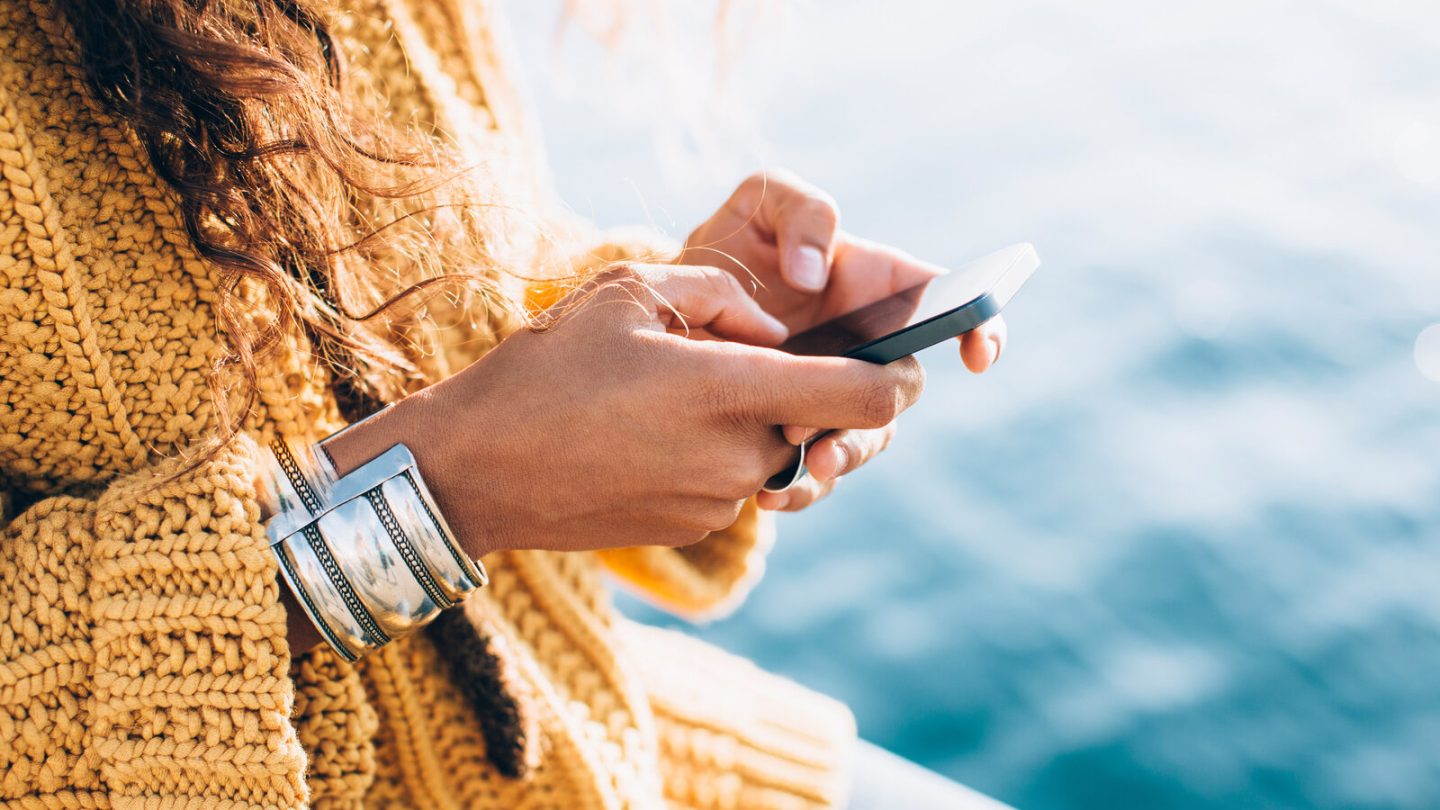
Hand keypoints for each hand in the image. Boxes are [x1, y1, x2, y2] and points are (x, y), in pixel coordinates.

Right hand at [324, 263, 924, 555]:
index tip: (891, 353)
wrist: (475, 470)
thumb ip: (723, 296)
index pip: (870, 397)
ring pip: (777, 450)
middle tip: (739, 357)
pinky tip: (653, 429)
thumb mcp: (629, 291)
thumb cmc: (545, 369)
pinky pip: (737, 480)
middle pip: (823, 423)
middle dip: (803, 388)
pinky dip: (719, 450)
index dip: (897, 372)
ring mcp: (718, 502)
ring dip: (754, 419)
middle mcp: (740, 458)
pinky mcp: (693, 527)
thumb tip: (772, 328)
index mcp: (732, 393)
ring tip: (677, 391)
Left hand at [680, 169, 1006, 510]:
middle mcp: (868, 349)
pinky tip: (768, 494)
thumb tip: (814, 274)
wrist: (671, 307)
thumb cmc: (733, 245)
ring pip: (865, 439)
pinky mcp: (797, 432)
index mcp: (879, 288)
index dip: (982, 327)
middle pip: (901, 391)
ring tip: (802, 465)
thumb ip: (802, 211)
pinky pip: (815, 475)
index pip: (950, 306)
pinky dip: (799, 489)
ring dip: (842, 457)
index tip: (976, 355)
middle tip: (833, 419)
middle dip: (878, 411)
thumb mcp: (761, 203)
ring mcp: (835, 395)